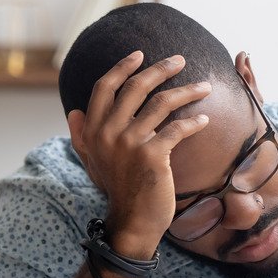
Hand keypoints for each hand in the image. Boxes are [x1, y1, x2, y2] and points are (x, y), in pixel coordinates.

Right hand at [66, 51, 211, 255]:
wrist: (132, 223)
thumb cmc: (117, 191)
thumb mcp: (92, 161)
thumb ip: (82, 136)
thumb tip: (73, 112)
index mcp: (93, 130)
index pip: (105, 87)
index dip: (122, 67)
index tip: (140, 55)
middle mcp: (108, 132)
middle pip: (136, 87)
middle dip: (161, 69)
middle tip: (180, 59)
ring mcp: (130, 143)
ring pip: (162, 103)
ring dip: (187, 91)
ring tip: (205, 86)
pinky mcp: (153, 155)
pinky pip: (178, 129)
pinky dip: (194, 122)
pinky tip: (205, 119)